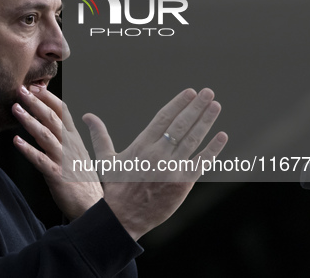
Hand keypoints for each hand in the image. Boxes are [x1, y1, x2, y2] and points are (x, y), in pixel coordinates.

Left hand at [12, 85, 102, 220]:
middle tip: (20, 89)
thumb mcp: (83, 153)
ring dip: (29, 121)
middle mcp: (70, 146)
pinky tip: (16, 141)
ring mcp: (64, 160)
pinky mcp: (56, 176)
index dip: (49, 98)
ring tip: (15, 109)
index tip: (36, 86)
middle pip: (52, 118)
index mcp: (75, 139)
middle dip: (35, 102)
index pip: (63, 112)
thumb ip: (77, 135)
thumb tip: (86, 116)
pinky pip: (40, 160)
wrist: (93, 207)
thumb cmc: (85, 181)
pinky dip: (28, 150)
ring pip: (45, 135)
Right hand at [83, 88, 227, 240]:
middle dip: (196, 107)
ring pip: (192, 139)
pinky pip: (201, 162)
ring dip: (206, 121)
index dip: (178, 104)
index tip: (190, 92)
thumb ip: (100, 135)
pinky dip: (212, 148)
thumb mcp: (107, 159)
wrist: (124, 217)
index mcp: (141, 145)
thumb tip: (87, 115)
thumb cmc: (116, 187)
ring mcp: (171, 168)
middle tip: (208, 93)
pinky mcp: (182, 183)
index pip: (163, 118)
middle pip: (180, 124)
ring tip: (216, 106)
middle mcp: (157, 154)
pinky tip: (222, 136)